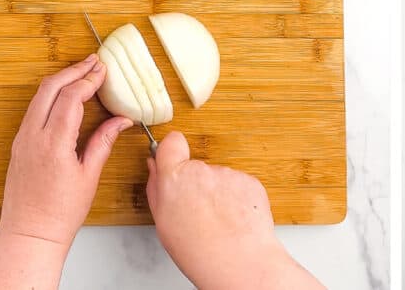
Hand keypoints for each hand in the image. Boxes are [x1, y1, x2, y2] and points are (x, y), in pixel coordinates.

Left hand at [0, 55, 131, 288]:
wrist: (30, 232)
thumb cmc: (61, 211)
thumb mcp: (89, 175)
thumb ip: (104, 142)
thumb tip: (122, 120)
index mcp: (53, 143)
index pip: (71, 98)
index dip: (89, 81)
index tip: (104, 70)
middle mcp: (32, 136)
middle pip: (50, 88)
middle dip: (73, 71)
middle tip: (93, 61)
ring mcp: (22, 139)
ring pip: (39, 97)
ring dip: (61, 81)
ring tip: (82, 72)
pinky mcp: (19, 144)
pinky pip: (34, 110)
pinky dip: (51, 95)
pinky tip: (66, 95)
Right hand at [146, 132, 323, 288]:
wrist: (238, 260)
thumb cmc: (198, 249)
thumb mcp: (163, 222)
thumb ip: (157, 188)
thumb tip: (155, 166)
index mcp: (174, 178)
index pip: (171, 143)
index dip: (172, 149)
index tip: (173, 156)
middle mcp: (201, 170)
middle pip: (196, 168)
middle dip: (197, 183)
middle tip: (199, 211)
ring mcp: (228, 174)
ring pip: (219, 179)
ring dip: (219, 194)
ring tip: (219, 221)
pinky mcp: (249, 181)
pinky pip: (239, 185)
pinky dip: (237, 199)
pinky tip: (234, 219)